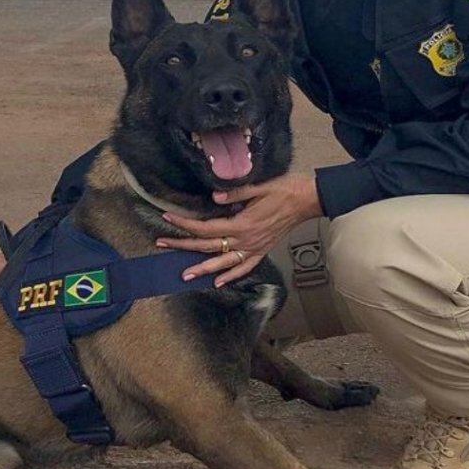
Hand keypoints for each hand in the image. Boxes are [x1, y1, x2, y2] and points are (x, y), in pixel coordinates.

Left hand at [155, 173, 321, 286]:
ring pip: (223, 263)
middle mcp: (246, 240)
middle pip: (208, 246)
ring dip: (202, 269)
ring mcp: (254, 248)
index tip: (167, 218)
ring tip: (184, 274)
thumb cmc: (283, 190)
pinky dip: (231, 276)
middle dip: (183, 245)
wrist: (305, 200)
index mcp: (242, 224)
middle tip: (162, 243)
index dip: (184, 224)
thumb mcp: (258, 187)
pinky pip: (245, 267)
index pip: (206, 227)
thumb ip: (234, 194)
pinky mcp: (262, 251)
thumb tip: (213, 198)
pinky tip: (218, 282)